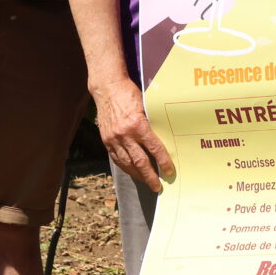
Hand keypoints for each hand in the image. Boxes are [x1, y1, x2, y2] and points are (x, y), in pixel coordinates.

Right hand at [93, 76, 173, 191]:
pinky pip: (117, 158)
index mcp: (137, 124)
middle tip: (158, 186)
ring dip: (138, 175)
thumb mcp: (145, 106)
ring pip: (127, 163)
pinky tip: (132, 172)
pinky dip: (126, 167)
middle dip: (150, 176)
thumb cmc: (129, 93)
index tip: (169, 171)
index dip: (163, 161)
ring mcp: (113, 138)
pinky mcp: (106, 139)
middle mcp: (124, 134)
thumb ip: (152, 123)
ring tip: (147, 182)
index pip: (154, 148)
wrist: (107, 88)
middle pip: (139, 161)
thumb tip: (164, 139)